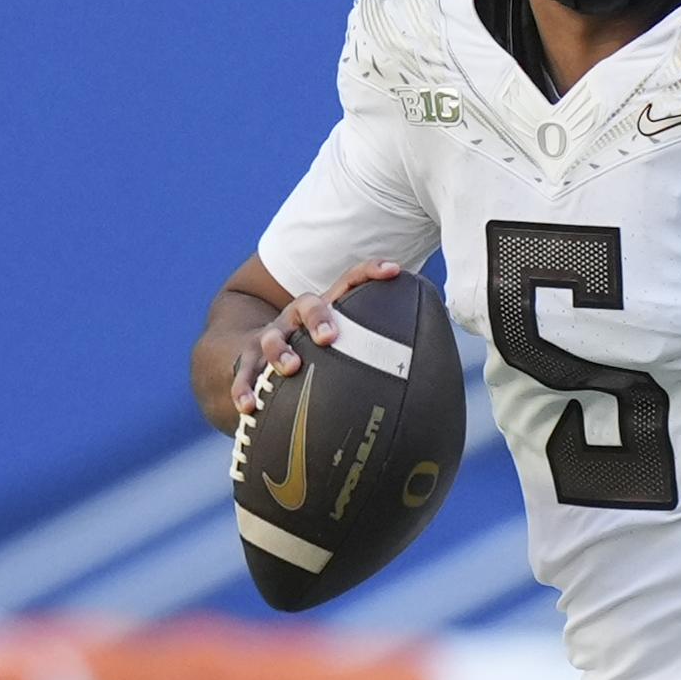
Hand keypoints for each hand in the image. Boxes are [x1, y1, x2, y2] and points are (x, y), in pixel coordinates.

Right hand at [225, 261, 393, 427]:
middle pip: (308, 305)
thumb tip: (438, 389)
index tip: (394, 271)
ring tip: (291, 368)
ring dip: (280, 351)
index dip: (370, 272)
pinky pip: (243, 377)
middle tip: (332, 337)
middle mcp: (296, 320)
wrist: (244, 356)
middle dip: (321, 317)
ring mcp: (268, 340)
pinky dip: (244, 390)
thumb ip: (379, 360)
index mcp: (325, 312)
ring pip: (272, 339)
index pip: (348, 284)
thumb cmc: (311, 358)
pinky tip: (248, 407)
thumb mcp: (341, 352)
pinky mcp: (245, 365)